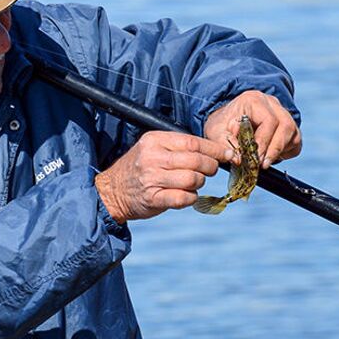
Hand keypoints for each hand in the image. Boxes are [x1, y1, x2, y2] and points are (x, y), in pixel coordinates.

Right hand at [95, 130, 234, 222]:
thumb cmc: (138, 168)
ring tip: (192, 183)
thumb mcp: (152, 148)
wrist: (111, 191)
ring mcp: (152, 179)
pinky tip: (186, 196)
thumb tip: (214, 151)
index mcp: (154, 140)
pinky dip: (191, 198)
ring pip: (193, 179)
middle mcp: (153, 157)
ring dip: (199, 183)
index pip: (193, 142)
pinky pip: (184, 198)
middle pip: (196, 160)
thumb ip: (178, 147)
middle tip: (210, 171)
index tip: (227, 154)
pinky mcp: (153, 199)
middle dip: (210, 167)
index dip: (214, 149)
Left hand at [203, 91, 300, 166]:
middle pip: (285, 125)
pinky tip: (270, 156)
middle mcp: (271, 103)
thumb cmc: (222, 125)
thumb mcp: (216, 133)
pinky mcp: (288, 125)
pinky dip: (286, 151)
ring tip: (265, 163)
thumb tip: (239, 159)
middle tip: (262, 165)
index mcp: (253, 100)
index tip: (256, 158)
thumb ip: (225, 145)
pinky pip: (295, 140)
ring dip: (280, 150)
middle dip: (274, 148)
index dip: (264, 141)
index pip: (268, 120)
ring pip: (292, 132)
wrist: (226, 122)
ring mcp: (282, 113)